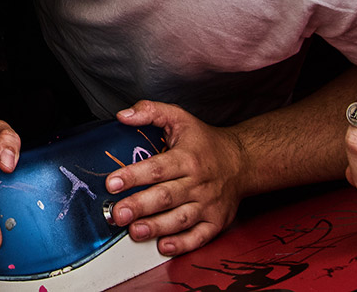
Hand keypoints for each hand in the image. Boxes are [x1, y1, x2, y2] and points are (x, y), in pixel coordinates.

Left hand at [106, 101, 250, 255]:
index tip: (113, 182)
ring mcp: (208, 204)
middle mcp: (198, 183)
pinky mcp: (216, 222)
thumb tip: (122, 115)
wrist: (243, 161)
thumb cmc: (205, 142)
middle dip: (140, 206)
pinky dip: (182, 244)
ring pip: (180, 219)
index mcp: (187, 158)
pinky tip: (163, 246)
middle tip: (118, 213)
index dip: (133, 176)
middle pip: (166, 196)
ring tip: (134, 231)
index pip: (157, 168)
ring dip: (156, 227)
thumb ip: (150, 111)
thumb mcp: (179, 117)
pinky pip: (199, 237)